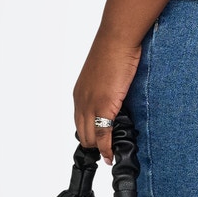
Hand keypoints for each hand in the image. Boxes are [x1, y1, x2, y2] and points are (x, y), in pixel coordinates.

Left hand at [73, 29, 143, 164]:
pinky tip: (111, 155)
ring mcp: (90, 104)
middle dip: (93, 146)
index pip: (80, 122)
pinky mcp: (104, 106)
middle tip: (105, 154)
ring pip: (90, 137)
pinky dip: (107, 148)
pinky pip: (103, 134)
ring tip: (109, 156)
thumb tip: (115, 100)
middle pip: (82, 133)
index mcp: (80, 93)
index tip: (99, 143)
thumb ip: (105, 90)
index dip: (89, 135)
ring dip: (99, 149)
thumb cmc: (114, 51)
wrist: (117, 40)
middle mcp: (81, 100)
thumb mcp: (104, 74)